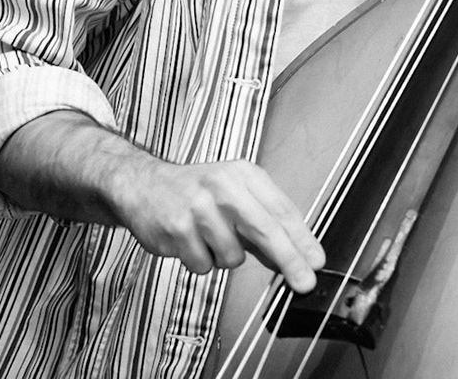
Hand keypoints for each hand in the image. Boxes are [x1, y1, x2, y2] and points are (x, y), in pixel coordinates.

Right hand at [107, 155, 328, 293]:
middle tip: (304, 283)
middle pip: (266, 230)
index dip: (302, 240)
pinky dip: (199, 261)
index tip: (316, 262)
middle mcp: (222, 186)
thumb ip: (264, 222)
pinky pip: (203, 265)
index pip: (281, 210)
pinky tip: (188, 241)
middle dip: (289, 260)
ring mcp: (198, 207)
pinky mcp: (177, 229)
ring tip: (207, 237)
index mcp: (242, 174)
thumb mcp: (234, 193)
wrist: (141, 184)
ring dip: (223, 257)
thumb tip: (294, 257)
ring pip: (232, 257)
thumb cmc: (195, 192)